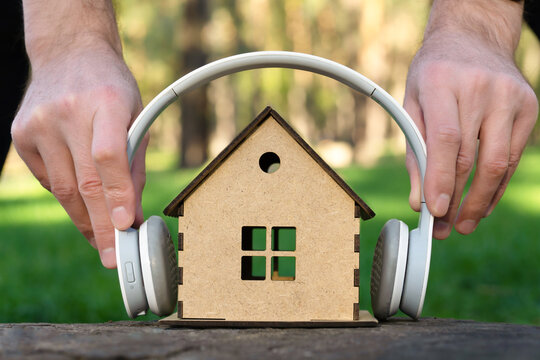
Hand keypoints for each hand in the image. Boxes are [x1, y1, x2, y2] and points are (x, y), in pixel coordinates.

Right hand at [11, 43, 147, 267]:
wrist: (69, 54)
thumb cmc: (112, 90)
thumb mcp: (137, 117)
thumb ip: (135, 164)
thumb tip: (131, 215)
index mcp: (107, 102)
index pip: (109, 156)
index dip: (118, 194)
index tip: (126, 226)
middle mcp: (68, 112)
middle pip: (85, 182)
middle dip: (102, 226)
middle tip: (114, 258)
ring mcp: (38, 124)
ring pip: (64, 189)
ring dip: (84, 219)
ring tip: (102, 241)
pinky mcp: (21, 136)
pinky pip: (49, 180)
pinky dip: (68, 196)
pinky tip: (82, 200)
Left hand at [404, 0, 537, 239]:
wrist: (473, 39)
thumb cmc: (434, 75)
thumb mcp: (411, 104)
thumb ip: (414, 151)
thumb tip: (418, 201)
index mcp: (442, 83)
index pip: (446, 139)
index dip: (440, 179)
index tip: (434, 211)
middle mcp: (480, 88)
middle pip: (472, 157)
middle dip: (457, 200)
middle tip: (443, 228)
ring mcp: (510, 97)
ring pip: (498, 163)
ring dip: (480, 201)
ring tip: (463, 224)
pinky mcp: (528, 107)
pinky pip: (513, 157)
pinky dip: (496, 186)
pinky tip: (482, 204)